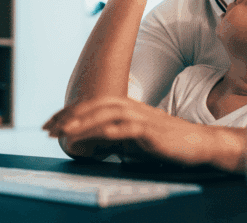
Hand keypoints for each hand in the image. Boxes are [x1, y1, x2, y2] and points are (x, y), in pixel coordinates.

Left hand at [43, 96, 213, 166]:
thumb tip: (89, 142)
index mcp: (127, 107)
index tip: (51, 123)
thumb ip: (114, 137)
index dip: (70, 112)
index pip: (92, 104)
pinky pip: (123, 128)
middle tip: (48, 127)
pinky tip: (91, 137)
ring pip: (106, 113)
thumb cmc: (166, 143)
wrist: (198, 144)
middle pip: (95, 104)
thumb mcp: (134, 139)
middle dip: (69, 114)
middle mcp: (132, 108)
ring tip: (64, 130)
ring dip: (83, 121)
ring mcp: (142, 118)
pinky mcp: (150, 131)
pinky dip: (104, 131)